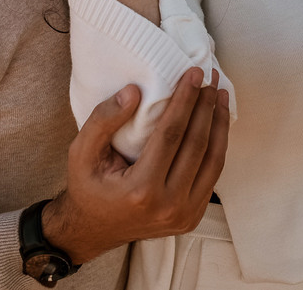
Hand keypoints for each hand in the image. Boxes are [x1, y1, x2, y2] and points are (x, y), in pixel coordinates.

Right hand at [42, 68, 230, 263]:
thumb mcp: (81, 152)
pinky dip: (218, 144)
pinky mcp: (193, 216)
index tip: (194, 73)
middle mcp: (168, 206)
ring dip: (219, 123)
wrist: (93, 230)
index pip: (172, 134)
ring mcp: (185, 214)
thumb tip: (134, 91)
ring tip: (220, 95)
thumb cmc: (88, 187)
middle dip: (206, 106)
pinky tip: (216, 122)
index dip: (186, 100)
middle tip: (210, 78)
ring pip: (214, 159)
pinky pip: (213, 174)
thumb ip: (103, 119)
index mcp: (141, 190)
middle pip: (197, 144)